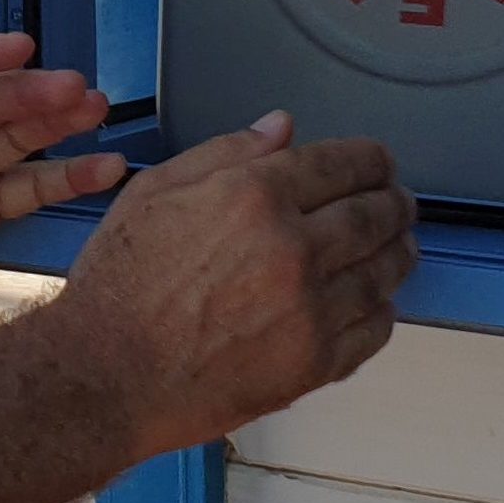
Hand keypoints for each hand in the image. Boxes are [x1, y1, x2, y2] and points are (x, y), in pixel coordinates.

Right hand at [40, 115, 416, 460]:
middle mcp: (294, 247)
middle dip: (395, 203)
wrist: (104, 375)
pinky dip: (383, 311)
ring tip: (400, 248)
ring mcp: (310, 309)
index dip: (372, 160)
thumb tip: (282, 127)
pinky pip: (374, 331)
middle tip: (399, 204)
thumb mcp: (153, 192)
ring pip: (384, 272)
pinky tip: (376, 303)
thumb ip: (224, 153)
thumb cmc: (118, 283)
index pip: (345, 164)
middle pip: (376, 214)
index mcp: (255, 194)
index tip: (379, 164)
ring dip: (400, 253)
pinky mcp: (313, 363)